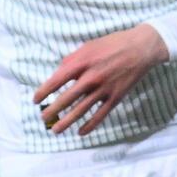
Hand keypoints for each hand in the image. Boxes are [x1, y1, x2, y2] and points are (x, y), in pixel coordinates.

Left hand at [33, 24, 169, 135]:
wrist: (141, 48)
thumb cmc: (113, 44)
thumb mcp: (88, 46)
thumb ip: (72, 60)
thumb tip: (58, 74)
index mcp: (82, 62)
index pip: (57, 80)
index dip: (44, 91)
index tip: (36, 100)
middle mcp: (91, 77)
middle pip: (67, 98)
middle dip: (52, 110)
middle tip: (43, 118)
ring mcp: (104, 89)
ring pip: (81, 110)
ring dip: (67, 122)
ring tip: (56, 130)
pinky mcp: (115, 97)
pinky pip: (100, 115)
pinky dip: (90, 125)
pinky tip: (80, 132)